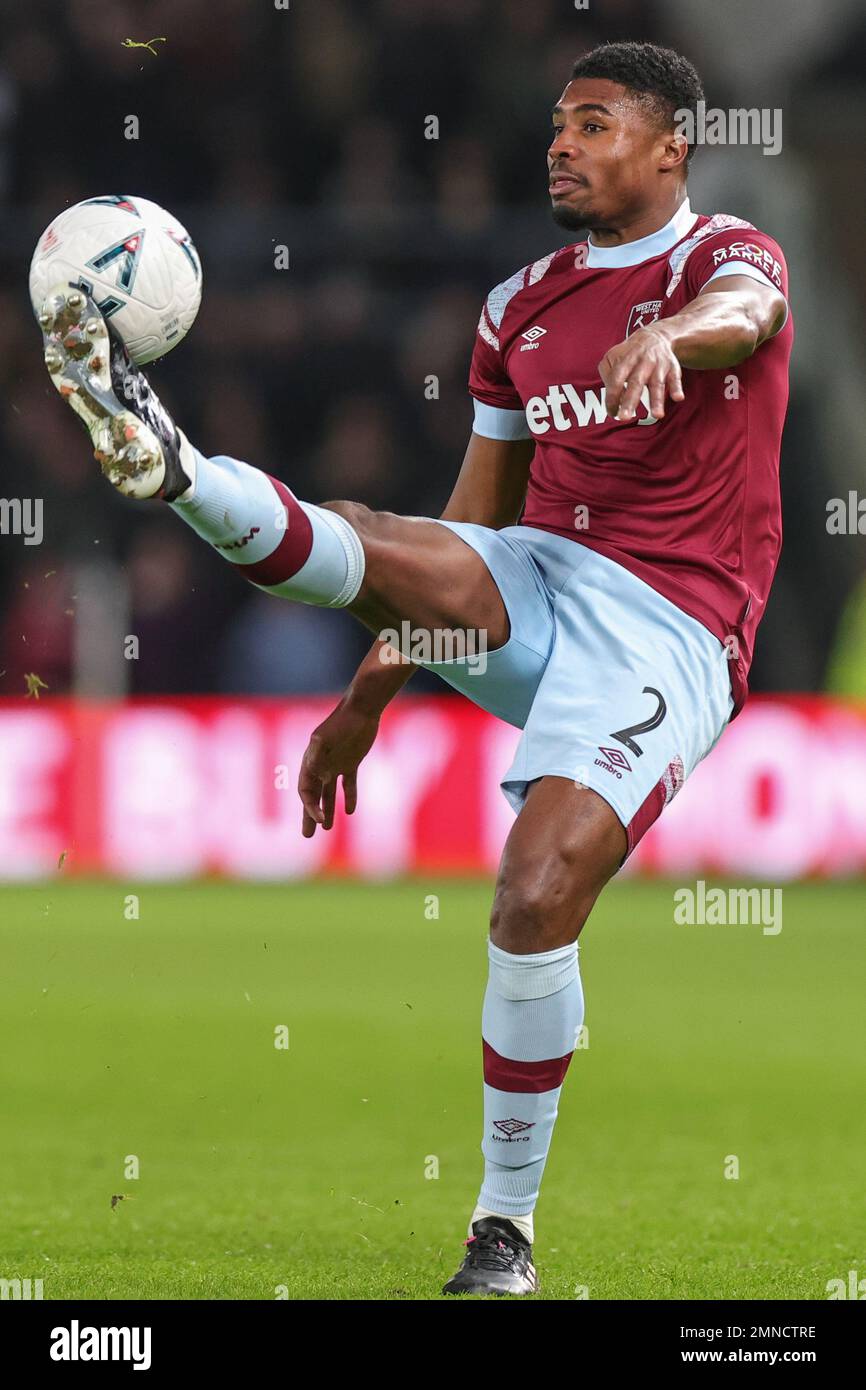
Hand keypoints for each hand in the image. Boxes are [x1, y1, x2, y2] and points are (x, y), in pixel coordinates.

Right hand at [297, 697, 380, 836]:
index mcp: (310, 761)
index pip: (306, 790)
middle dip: (309, 815)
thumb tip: (314, 774)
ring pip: (328, 793)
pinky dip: (349, 796)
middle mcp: (321, 765)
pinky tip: (350, 811)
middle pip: (312, 796)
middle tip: (307, 836)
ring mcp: (336, 764)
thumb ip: (317, 755)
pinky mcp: (351, 762)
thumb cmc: (341, 723)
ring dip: (327, 809)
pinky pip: (348, 784)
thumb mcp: (325, 738)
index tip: (320, 819)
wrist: (361, 710)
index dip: (310, 807)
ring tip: (327, 828)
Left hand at [598, 324, 683, 422]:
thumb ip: (607, 375)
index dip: (612, 397)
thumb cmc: (629, 354)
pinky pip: (675, 378)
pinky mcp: (672, 368)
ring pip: (657, 383)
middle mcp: (642, 362)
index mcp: (625, 360)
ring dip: (657, 400)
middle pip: (635, 383)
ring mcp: (658, 365)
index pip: (616, 380)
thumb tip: (613, 397)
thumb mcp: (612, 357)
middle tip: (625, 418)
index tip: (612, 412)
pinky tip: (678, 398)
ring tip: (657, 415)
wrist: (654, 336)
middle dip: (630, 401)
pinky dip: (677, 388)